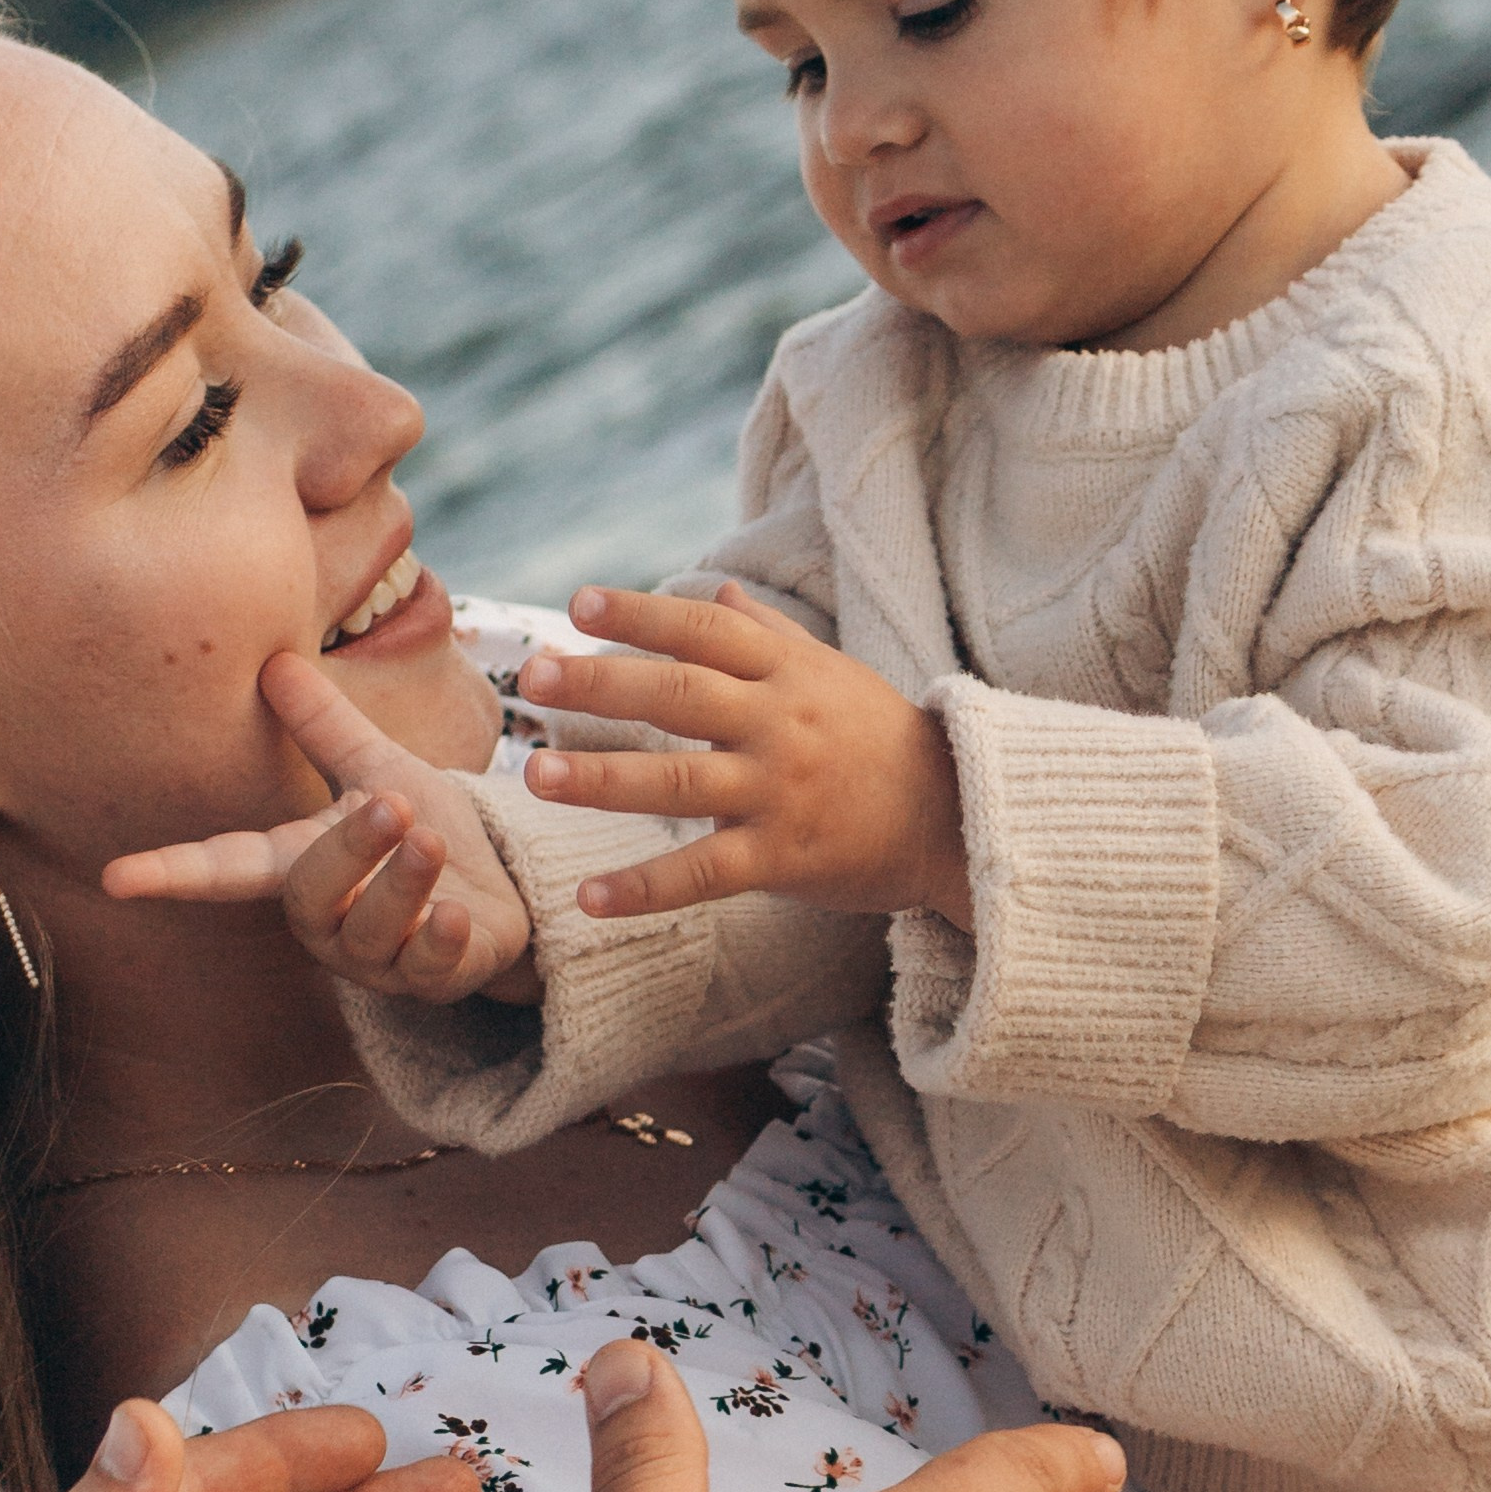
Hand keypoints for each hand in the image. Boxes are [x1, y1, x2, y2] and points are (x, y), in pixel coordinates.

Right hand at [103, 650, 538, 1006]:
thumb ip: (327, 728)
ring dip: (402, 884)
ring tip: (431, 840)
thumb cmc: (429, 832)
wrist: (503, 890)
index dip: (172, 873)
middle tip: (393, 803)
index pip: (227, 868)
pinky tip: (456, 914)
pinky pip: (425, 971)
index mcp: (303, 865)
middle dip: (349, 849)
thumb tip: (276, 661)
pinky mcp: (434, 979)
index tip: (116, 879)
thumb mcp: (380, 771)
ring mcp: (379, 958)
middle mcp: (330, 921)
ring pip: (369, 932)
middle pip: (310, 895)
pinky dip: (440, 941)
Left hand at [518, 583, 973, 929]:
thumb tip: (715, 593)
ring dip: (602, 779)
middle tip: (535, 676)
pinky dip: (644, 889)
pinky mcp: (783, 858)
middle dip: (602, 684)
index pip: (703, 632)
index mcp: (786, 671)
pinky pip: (703, 874)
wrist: (956, 818)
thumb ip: (767, 634)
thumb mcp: (830, 674)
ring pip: (680, 782)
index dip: (642, 615)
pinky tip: (588, 899)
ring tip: (537, 776)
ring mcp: (780, 792)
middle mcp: (779, 723)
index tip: (580, 603)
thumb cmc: (880, 739)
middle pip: (680, 696)